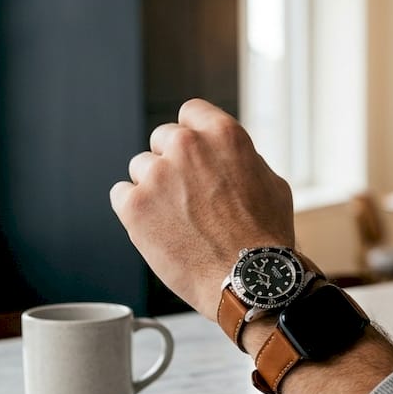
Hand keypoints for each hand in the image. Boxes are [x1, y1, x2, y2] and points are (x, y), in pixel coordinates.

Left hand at [109, 99, 294, 317]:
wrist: (249, 281)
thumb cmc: (265, 239)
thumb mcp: (271, 184)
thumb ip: (241, 160)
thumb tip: (224, 158)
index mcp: (223, 135)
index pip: (190, 112)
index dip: (193, 135)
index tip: (193, 154)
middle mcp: (187, 147)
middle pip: (162, 138)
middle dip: (172, 162)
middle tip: (187, 195)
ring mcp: (157, 175)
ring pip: (140, 167)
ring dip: (153, 187)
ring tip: (176, 219)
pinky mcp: (135, 206)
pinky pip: (120, 195)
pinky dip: (133, 210)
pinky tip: (156, 228)